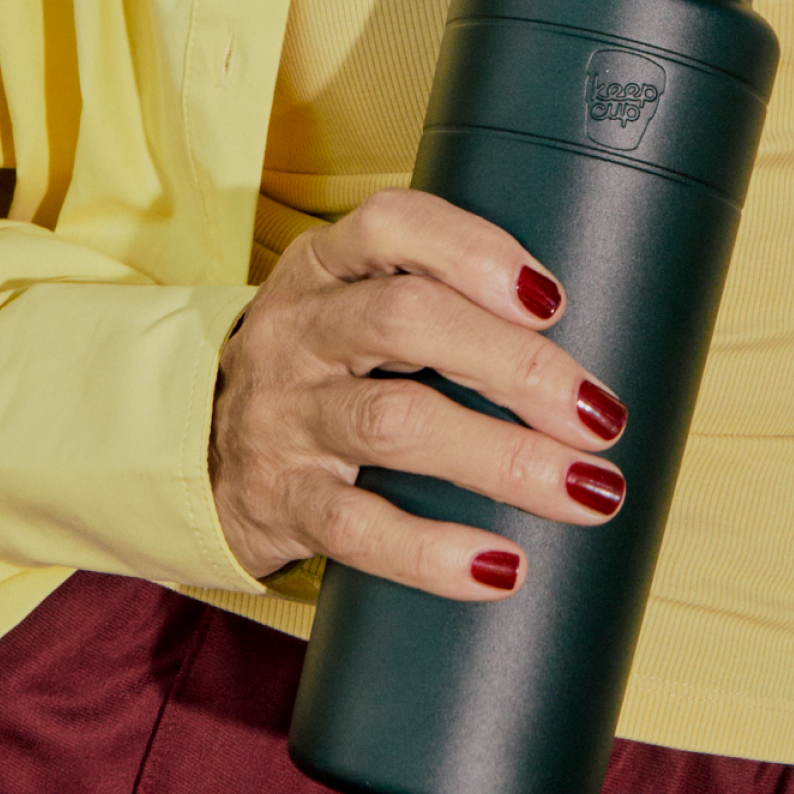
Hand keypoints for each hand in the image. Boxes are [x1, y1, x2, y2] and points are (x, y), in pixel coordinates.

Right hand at [209, 189, 629, 599]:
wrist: (194, 450)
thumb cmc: (320, 369)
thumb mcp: (352, 304)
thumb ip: (441, 300)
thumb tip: (589, 343)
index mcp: (324, 266)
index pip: (392, 225)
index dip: (477, 252)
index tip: (556, 300)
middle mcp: (299, 330)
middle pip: (403, 321)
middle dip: (515, 365)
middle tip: (600, 414)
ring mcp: (283, 416)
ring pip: (392, 424)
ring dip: (501, 458)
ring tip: (587, 491)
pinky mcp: (279, 501)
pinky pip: (354, 528)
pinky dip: (433, 551)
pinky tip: (500, 567)